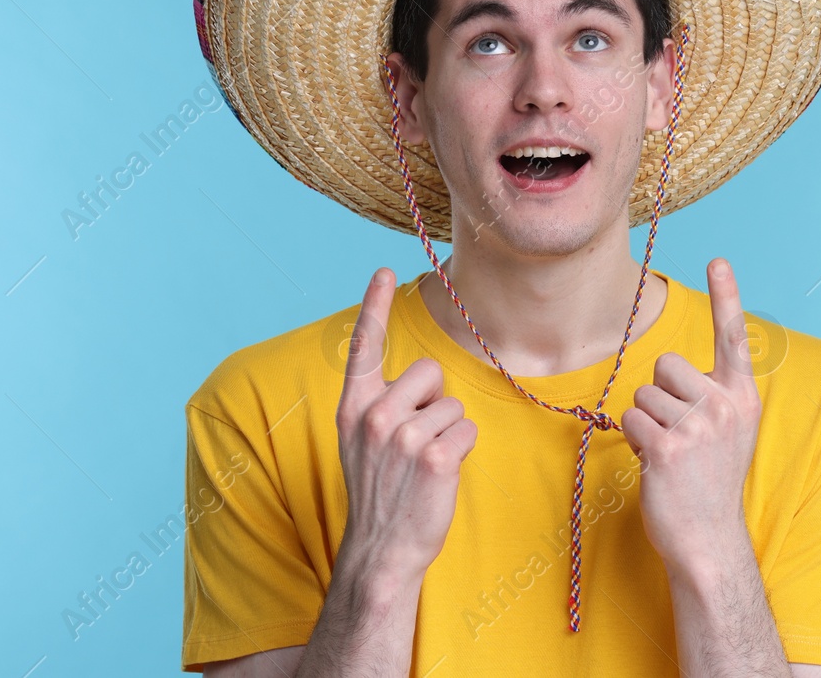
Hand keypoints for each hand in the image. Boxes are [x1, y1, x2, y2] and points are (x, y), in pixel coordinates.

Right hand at [333, 268, 477, 582]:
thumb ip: (378, 404)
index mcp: (353, 407)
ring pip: (452, 404)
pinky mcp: (435, 456)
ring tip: (424, 463)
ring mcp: (404, 435)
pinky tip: (441, 473)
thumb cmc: (379, 491)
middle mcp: (374, 415)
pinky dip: (462, 448)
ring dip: (448, 430)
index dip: (373, 305)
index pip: (363, 347)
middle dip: (431, 399)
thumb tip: (416, 377)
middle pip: (428, 370)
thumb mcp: (361, 441)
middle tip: (415, 439)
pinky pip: (467, 428)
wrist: (381, 549)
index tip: (384, 270)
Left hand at [620, 258, 761, 578]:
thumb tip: (672, 369)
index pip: (733, 338)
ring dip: (646, 421)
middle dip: (660, 393)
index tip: (719, 261)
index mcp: (742, 397)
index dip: (726, 296)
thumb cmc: (709, 481)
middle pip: (666, 364)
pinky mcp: (670, 446)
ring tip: (669, 453)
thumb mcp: (726, 431)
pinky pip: (631, 417)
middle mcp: (725, 405)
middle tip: (678, 433)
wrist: (708, 538)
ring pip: (643, 393)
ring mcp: (699, 426)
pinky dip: (634, 438)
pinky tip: (655, 463)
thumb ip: (711, 395)